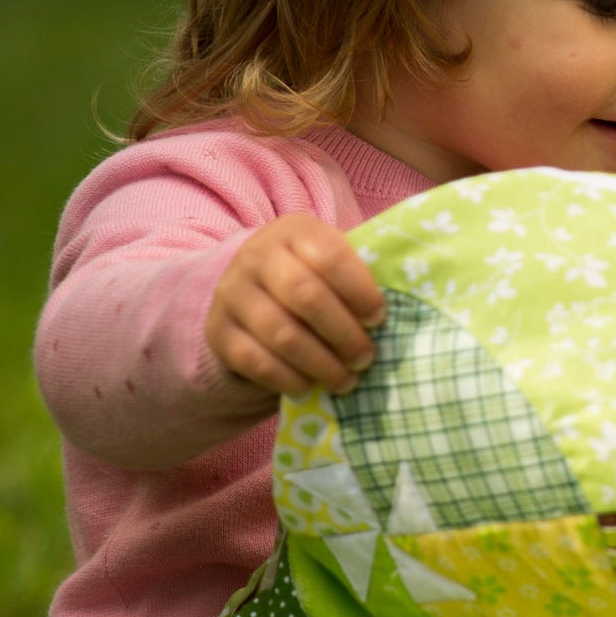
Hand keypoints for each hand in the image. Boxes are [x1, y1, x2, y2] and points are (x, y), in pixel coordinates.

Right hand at [204, 215, 385, 397]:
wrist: (250, 295)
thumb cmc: (311, 280)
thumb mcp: (330, 266)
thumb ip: (358, 280)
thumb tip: (396, 318)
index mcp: (294, 231)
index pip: (329, 256)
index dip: (359, 291)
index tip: (378, 319)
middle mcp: (256, 255)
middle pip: (305, 296)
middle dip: (344, 333)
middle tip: (366, 357)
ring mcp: (232, 293)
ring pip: (282, 334)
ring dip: (322, 364)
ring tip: (347, 380)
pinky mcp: (219, 332)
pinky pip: (257, 362)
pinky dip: (290, 379)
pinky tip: (311, 385)